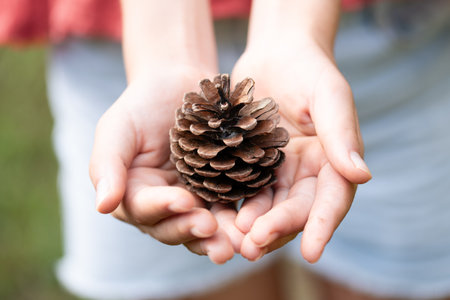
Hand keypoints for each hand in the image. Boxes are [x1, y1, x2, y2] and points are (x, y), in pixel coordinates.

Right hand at [89, 68, 242, 263]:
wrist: (177, 86)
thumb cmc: (142, 105)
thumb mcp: (117, 128)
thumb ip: (107, 165)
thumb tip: (103, 206)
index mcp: (133, 194)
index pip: (144, 209)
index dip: (162, 208)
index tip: (183, 201)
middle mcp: (164, 205)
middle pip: (175, 227)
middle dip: (193, 232)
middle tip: (213, 234)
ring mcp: (194, 200)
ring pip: (204, 226)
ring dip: (220, 237)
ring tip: (238, 243)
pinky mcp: (220, 191)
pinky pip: (230, 208)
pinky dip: (240, 218)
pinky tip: (254, 222)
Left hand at [232, 38, 371, 262]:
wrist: (276, 53)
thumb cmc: (308, 68)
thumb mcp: (328, 95)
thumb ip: (341, 133)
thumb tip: (362, 176)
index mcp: (332, 161)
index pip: (331, 200)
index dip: (322, 226)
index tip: (312, 253)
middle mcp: (306, 173)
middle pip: (295, 209)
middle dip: (277, 229)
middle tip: (253, 247)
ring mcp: (278, 171)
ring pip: (268, 207)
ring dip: (253, 227)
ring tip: (235, 242)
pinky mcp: (251, 165)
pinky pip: (244, 190)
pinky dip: (235, 205)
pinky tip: (220, 217)